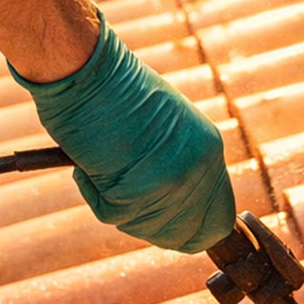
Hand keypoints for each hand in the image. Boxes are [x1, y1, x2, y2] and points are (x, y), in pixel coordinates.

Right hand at [11, 17, 236, 252]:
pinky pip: (112, 214)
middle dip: (153, 225)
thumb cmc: (113, 90)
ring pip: (145, 227)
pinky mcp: (137, 193)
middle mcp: (199, 169)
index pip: (217, 218)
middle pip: (183, 233)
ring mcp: (171, 183)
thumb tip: (174, 211)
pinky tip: (89, 162)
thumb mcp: (164, 126)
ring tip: (105, 162)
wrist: (86, 69)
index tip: (171, 229)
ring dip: (118, 204)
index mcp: (209, 149)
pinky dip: (93, 193)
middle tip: (123, 197)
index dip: (192, 229)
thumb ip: (176, 163)